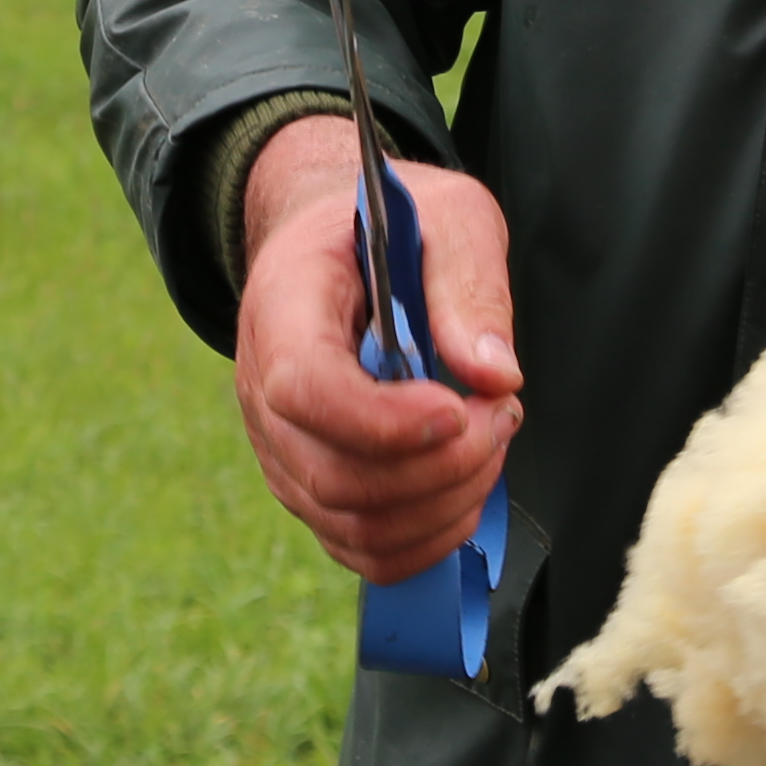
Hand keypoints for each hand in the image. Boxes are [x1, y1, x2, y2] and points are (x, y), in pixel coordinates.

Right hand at [233, 113, 523, 585]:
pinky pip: (361, 548)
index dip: (384, 420)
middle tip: (503, 413)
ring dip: (444, 503)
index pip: (304, 388)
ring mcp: (281, 449)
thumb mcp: (446, 217)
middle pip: (334, 476)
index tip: (460, 408)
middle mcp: (261, 390)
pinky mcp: (310, 486)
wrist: (336, 244)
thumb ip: (470, 287)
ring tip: (492, 441)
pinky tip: (467, 487)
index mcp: (283, 307)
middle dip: (441, 466)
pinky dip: (426, 537)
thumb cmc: (390, 228)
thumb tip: (497, 375)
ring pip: (353, 524)